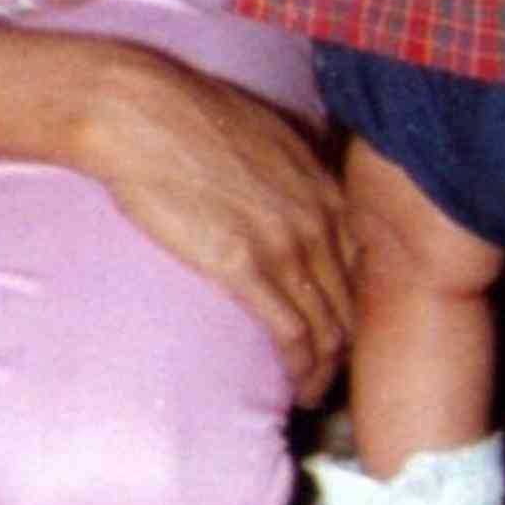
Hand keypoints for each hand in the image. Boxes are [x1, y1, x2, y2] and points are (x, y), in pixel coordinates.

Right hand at [77, 48, 355, 405]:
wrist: (141, 113)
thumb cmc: (188, 115)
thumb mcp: (263, 131)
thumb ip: (291, 167)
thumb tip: (293, 179)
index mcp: (322, 185)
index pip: (363, 262)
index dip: (356, 301)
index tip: (339, 324)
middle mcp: (317, 217)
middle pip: (352, 301)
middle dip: (346, 343)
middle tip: (330, 369)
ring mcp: (285, 244)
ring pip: (329, 326)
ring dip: (326, 368)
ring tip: (313, 391)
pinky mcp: (244, 268)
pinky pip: (292, 334)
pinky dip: (301, 368)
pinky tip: (296, 385)